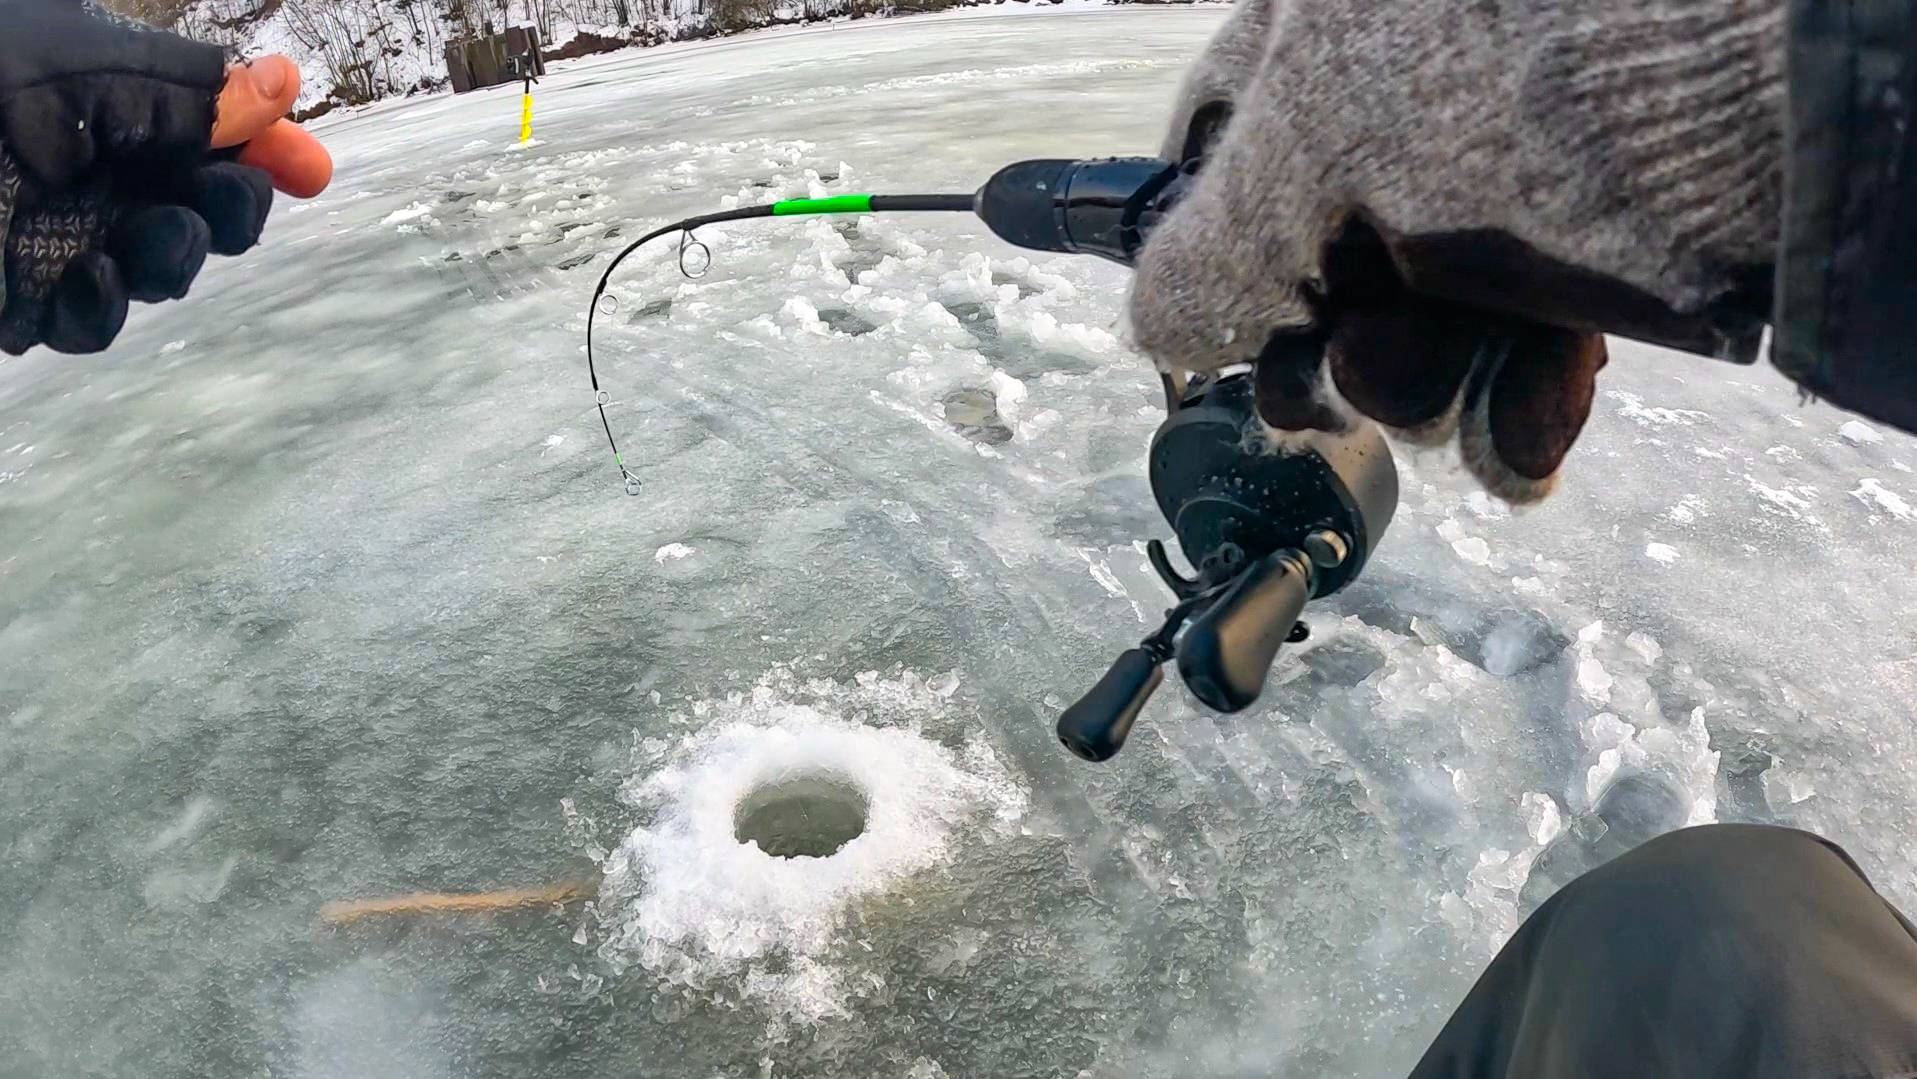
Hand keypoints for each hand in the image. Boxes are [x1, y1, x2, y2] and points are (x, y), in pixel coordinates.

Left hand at [0, 0, 333, 355]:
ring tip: (147, 240)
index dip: (259, 144)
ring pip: (158, 266)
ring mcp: (47, 236)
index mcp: (88, 94)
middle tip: (215, 204)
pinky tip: (83, 278)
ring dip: (173, 256)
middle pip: (197, 199)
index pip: (202, 121)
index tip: (310, 172)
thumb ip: (182, 89)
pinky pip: (91, 319)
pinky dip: (102, 303)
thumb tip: (278, 84)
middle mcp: (76, 165)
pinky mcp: (16, 303)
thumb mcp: (73, 65)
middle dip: (226, 208)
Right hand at [1129, 0, 1782, 501]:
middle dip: (1327, 344)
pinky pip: (1517, 345)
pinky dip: (1513, 408)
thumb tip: (1152, 327)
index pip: (1212, 133)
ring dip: (1420, 385)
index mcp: (1327, 26)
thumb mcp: (1307, 171)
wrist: (1769, 109)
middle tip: (1349, 365)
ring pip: (1416, 316)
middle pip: (1312, 254)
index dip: (1201, 242)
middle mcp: (1406, 89)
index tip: (1219, 325)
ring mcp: (1506, 171)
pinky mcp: (1597, 245)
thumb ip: (1201, 260)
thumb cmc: (1505, 100)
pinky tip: (1526, 435)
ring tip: (1468, 374)